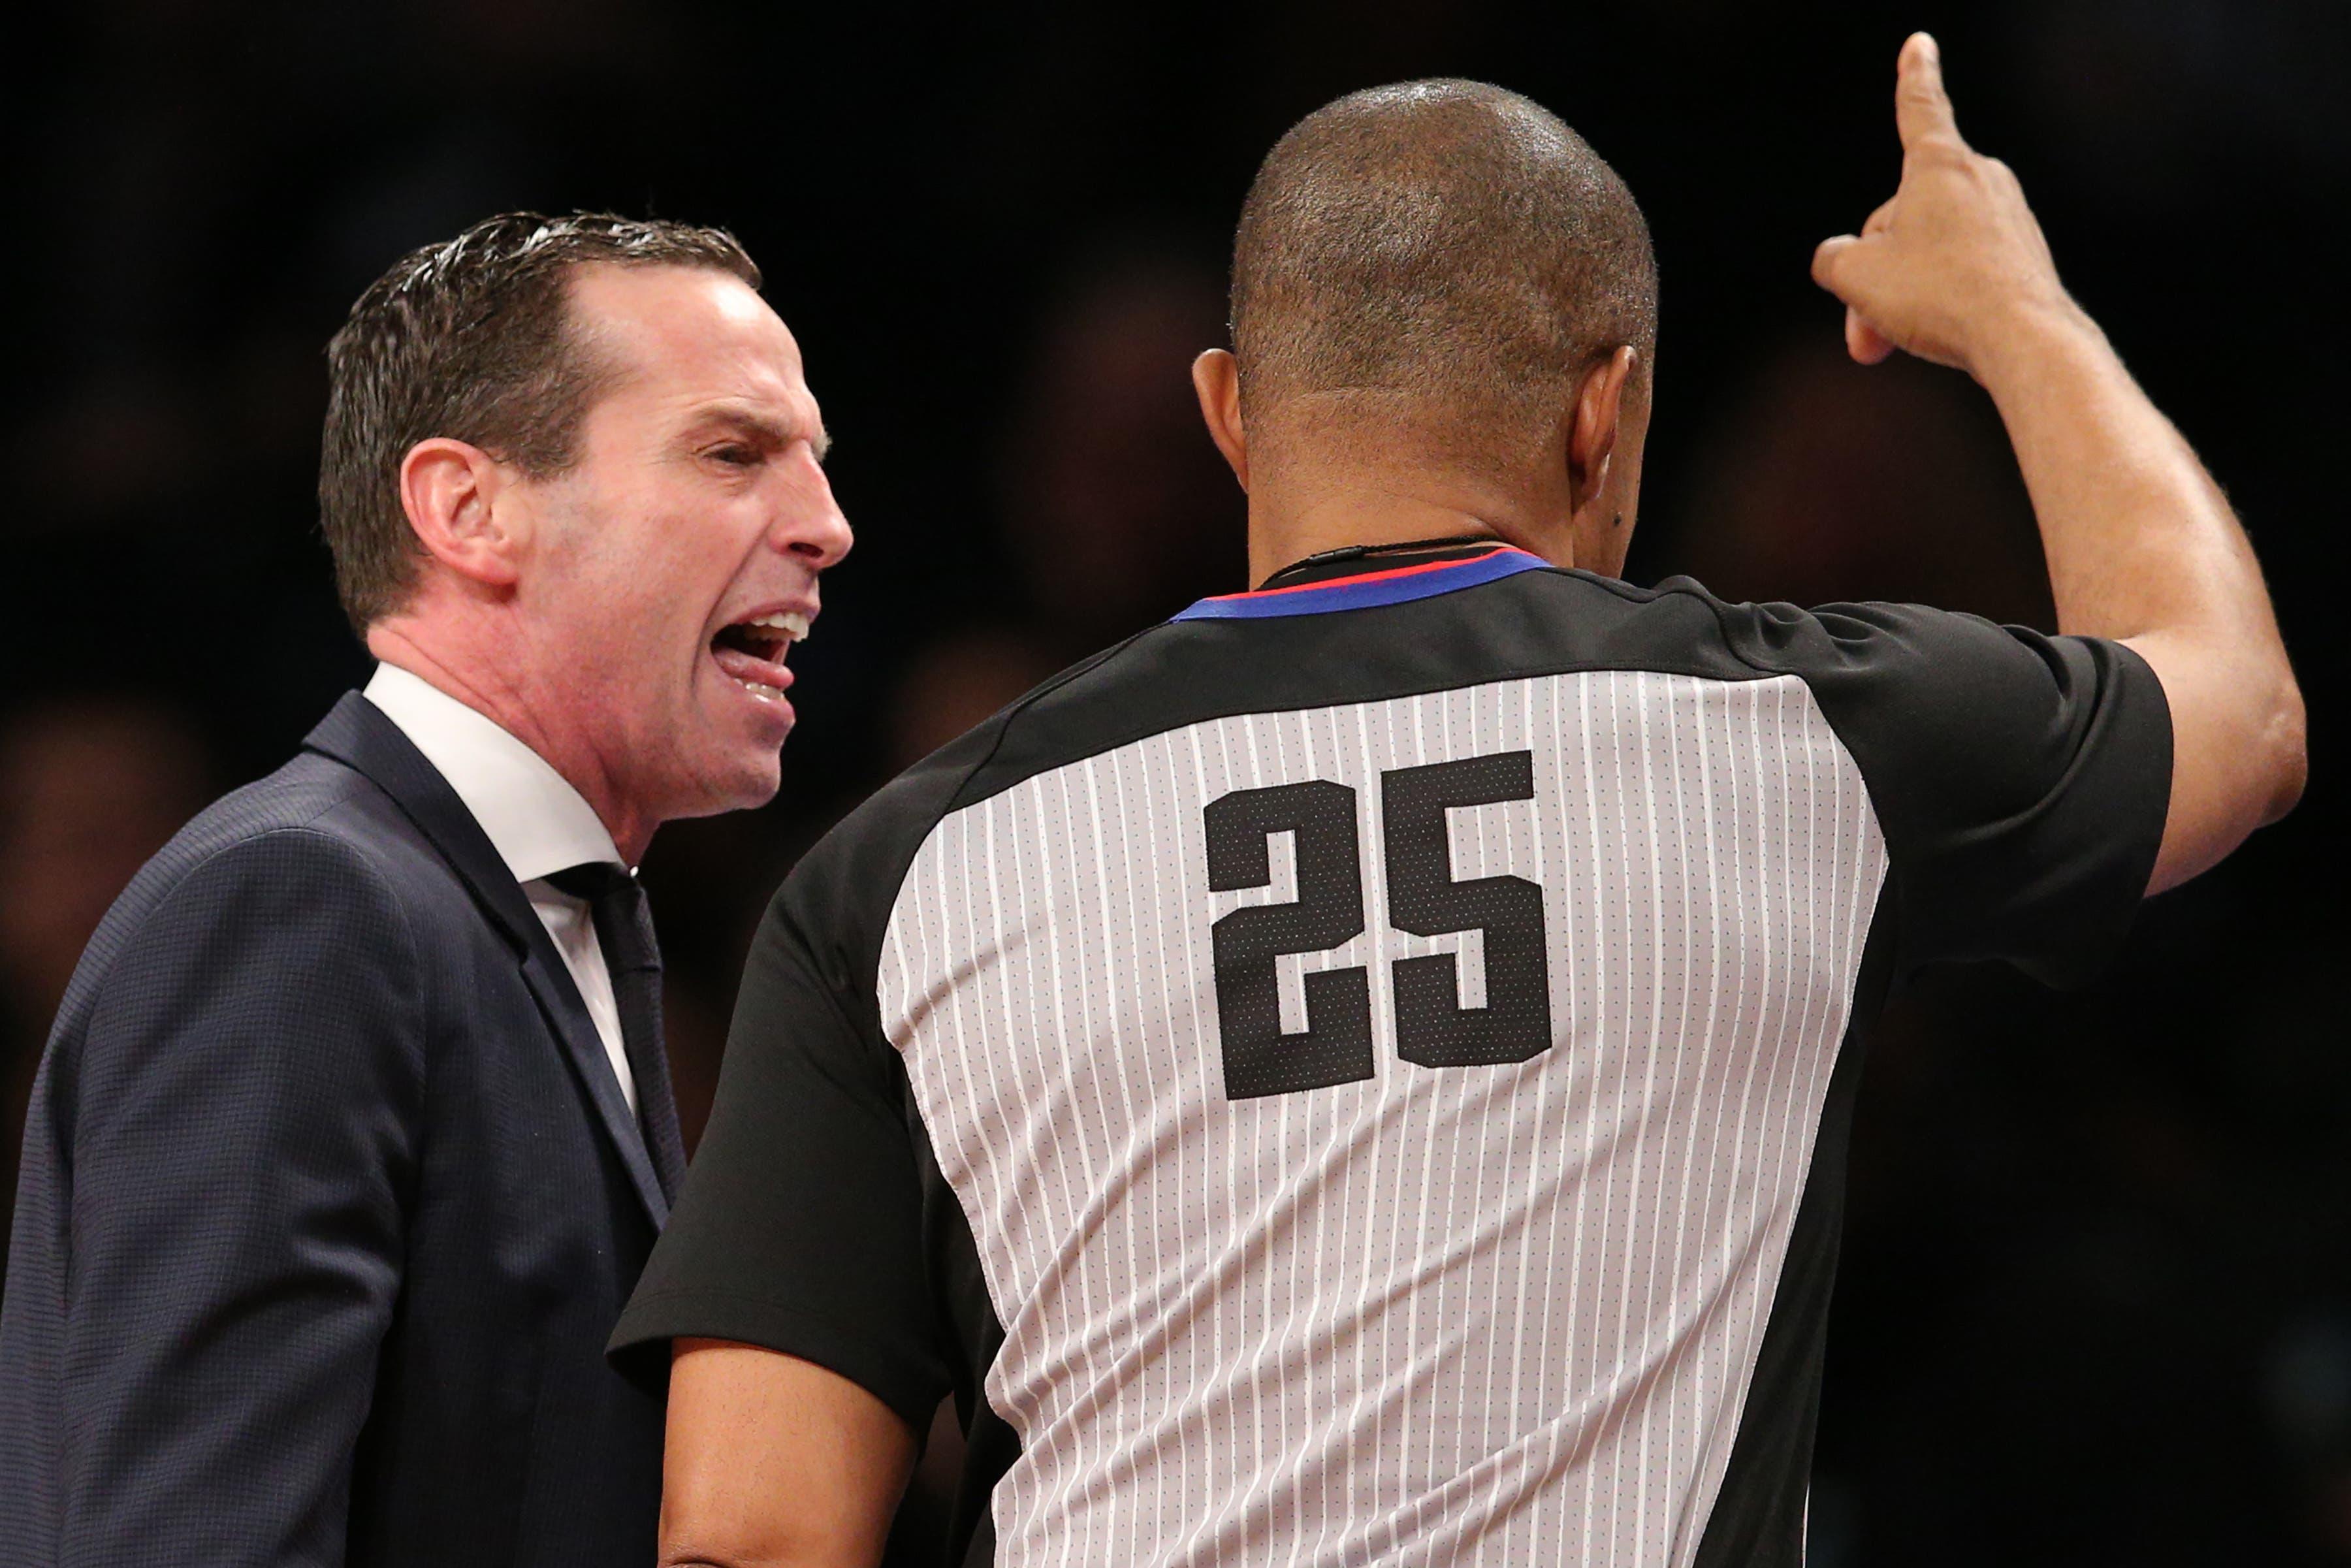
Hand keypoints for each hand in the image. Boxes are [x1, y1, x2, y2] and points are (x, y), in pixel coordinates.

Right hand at [1812, 33, 2076, 378]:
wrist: (2023, 339)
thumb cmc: (1941, 296)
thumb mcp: (1856, 276)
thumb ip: (1833, 258)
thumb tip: (1839, 259)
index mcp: (1938, 166)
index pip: (1919, 109)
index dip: (1912, 77)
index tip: (1920, 45)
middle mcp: (1980, 180)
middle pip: (1903, 217)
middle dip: (1875, 272)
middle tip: (1862, 328)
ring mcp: (2008, 217)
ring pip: (1931, 249)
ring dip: (1901, 296)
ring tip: (1892, 339)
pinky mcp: (2024, 255)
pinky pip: (1964, 271)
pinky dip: (1940, 303)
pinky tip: (1938, 335)